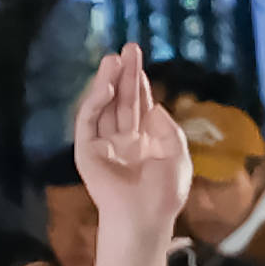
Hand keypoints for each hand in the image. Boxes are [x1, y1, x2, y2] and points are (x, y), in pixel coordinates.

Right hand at [70, 47, 191, 243]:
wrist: (145, 218)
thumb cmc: (165, 194)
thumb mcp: (177, 156)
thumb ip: (168, 130)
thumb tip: (155, 106)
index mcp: (144, 141)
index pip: (139, 106)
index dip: (139, 84)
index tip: (138, 61)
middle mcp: (123, 139)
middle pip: (122, 100)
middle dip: (124, 75)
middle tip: (128, 48)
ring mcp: (103, 144)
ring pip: (104, 106)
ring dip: (108, 82)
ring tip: (114, 59)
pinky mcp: (87, 151)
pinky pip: (89, 121)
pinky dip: (95, 103)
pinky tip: (105, 87)